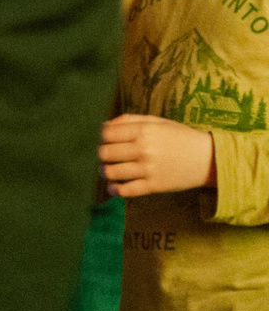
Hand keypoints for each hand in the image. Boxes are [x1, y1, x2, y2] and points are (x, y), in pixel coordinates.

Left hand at [100, 114, 216, 198]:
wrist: (210, 159)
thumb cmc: (181, 138)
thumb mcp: (158, 122)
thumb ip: (130, 120)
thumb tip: (104, 125)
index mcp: (144, 131)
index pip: (106, 133)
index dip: (101, 137)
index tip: (105, 140)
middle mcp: (144, 149)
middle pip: (105, 152)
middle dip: (101, 154)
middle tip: (106, 156)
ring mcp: (149, 168)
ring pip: (111, 172)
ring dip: (105, 172)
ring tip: (108, 170)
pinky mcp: (154, 185)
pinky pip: (126, 190)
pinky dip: (114, 190)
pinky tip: (113, 187)